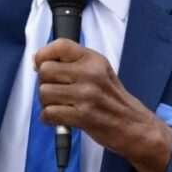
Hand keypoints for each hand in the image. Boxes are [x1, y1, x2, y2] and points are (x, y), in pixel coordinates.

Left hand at [34, 39, 171, 171]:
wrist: (135, 126)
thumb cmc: (113, 99)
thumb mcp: (99, 71)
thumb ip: (72, 63)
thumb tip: (37, 61)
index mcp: (93, 60)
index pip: (60, 45)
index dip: (43, 54)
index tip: (40, 65)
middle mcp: (90, 74)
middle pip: (46, 71)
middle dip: (44, 83)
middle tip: (55, 91)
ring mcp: (87, 95)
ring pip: (44, 92)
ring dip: (46, 103)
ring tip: (59, 106)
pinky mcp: (83, 116)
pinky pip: (49, 113)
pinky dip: (48, 118)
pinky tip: (58, 118)